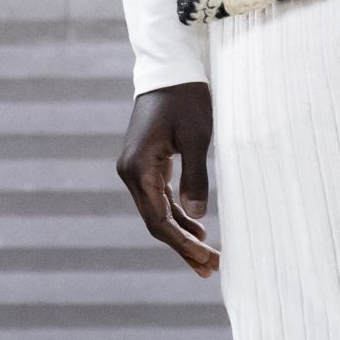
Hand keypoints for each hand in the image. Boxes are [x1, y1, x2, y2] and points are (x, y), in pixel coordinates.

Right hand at [116, 84, 218, 275]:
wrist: (171, 69)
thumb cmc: (186, 99)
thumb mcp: (198, 138)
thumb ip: (196, 178)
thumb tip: (197, 219)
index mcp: (137, 168)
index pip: (158, 220)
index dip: (181, 244)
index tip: (206, 260)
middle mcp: (130, 172)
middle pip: (156, 221)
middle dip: (182, 246)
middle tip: (209, 270)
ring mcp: (136, 168)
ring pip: (158, 212)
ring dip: (181, 233)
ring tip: (207, 257)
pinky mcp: (146, 164)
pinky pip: (160, 197)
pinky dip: (178, 214)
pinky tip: (197, 228)